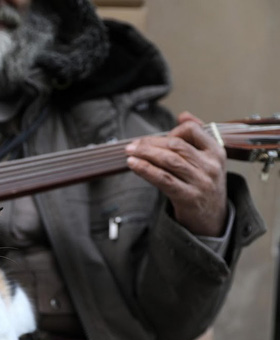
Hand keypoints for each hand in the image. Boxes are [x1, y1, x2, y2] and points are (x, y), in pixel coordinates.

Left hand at [125, 112, 226, 236]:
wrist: (213, 218)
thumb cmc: (204, 184)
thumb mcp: (208, 160)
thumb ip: (197, 137)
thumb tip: (183, 114)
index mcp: (216, 152)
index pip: (193, 130)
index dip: (173, 130)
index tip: (160, 138)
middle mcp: (211, 165)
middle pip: (176, 145)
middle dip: (151, 143)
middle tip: (132, 144)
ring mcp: (200, 182)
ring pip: (169, 161)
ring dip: (145, 153)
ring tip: (129, 152)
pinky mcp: (188, 197)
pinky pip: (163, 179)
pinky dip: (145, 169)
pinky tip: (133, 164)